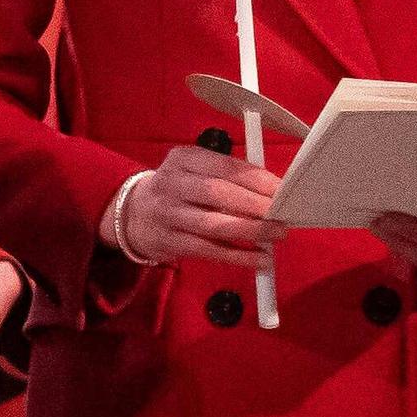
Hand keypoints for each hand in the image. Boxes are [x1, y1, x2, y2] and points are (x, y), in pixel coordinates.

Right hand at [119, 144, 273, 269]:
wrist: (132, 215)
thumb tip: (274, 192)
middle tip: (283, 214)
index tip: (283, 190)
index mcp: (183, 159)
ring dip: (251, 230)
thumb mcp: (194, 171)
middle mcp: (172, 184)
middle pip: (219, 194)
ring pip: (214, 224)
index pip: (225, 166)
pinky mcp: (170, 242)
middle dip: (256, 205)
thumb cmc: (179, 190)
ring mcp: (168, 214)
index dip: (257, 179)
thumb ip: (228, 176)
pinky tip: (260, 258)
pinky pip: (209, 250)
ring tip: (278, 234)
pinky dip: (238, 256)